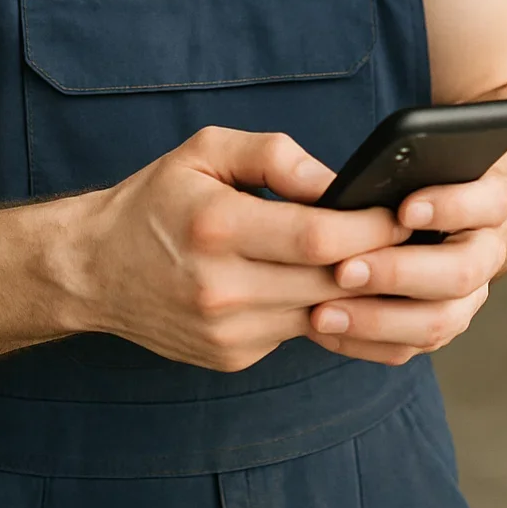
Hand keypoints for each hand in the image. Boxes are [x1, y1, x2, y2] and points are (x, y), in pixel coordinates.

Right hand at [64, 127, 410, 372]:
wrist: (94, 269)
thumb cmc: (155, 200)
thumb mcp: (205, 151)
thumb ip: (274, 155)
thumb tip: (337, 182)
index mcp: (217, 226)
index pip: (318, 237)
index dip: (372, 227)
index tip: (401, 211)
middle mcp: (222, 287)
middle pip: (330, 280)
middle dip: (379, 259)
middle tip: (412, 236)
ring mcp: (228, 331)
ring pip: (321, 313)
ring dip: (357, 289)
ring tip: (383, 259)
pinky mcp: (231, 356)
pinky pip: (296, 333)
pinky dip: (320, 308)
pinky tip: (331, 284)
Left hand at [306, 170, 506, 363]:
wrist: (428, 224)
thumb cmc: (406, 183)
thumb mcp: (396, 162)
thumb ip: (361, 165)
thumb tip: (307, 177)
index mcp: (487, 202)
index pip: (489, 203)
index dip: (450, 207)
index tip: (404, 210)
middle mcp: (484, 252)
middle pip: (462, 272)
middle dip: (400, 273)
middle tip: (345, 270)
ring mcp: (465, 298)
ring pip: (439, 321)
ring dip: (378, 319)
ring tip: (323, 312)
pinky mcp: (435, 328)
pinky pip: (409, 348)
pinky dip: (365, 342)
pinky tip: (326, 329)